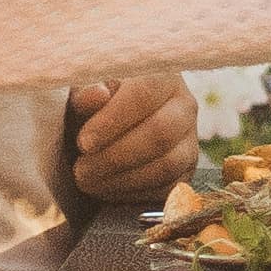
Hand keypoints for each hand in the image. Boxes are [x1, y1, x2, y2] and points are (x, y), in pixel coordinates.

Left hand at [62, 69, 199, 203]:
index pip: (144, 94)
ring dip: (122, 179)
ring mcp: (190, 141)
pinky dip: (132, 194)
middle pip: (160, 133)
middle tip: (80, 169)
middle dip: (115, 156)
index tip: (83, 142)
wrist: (110, 128)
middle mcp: (185, 106)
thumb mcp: (84, 94)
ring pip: (166, 165)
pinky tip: (104, 188)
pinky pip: (167, 189)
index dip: (113, 120)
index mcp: (163, 76)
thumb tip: (97, 94)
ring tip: (87, 181)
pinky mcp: (186, 172)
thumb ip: (87, 94)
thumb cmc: (94, 106)